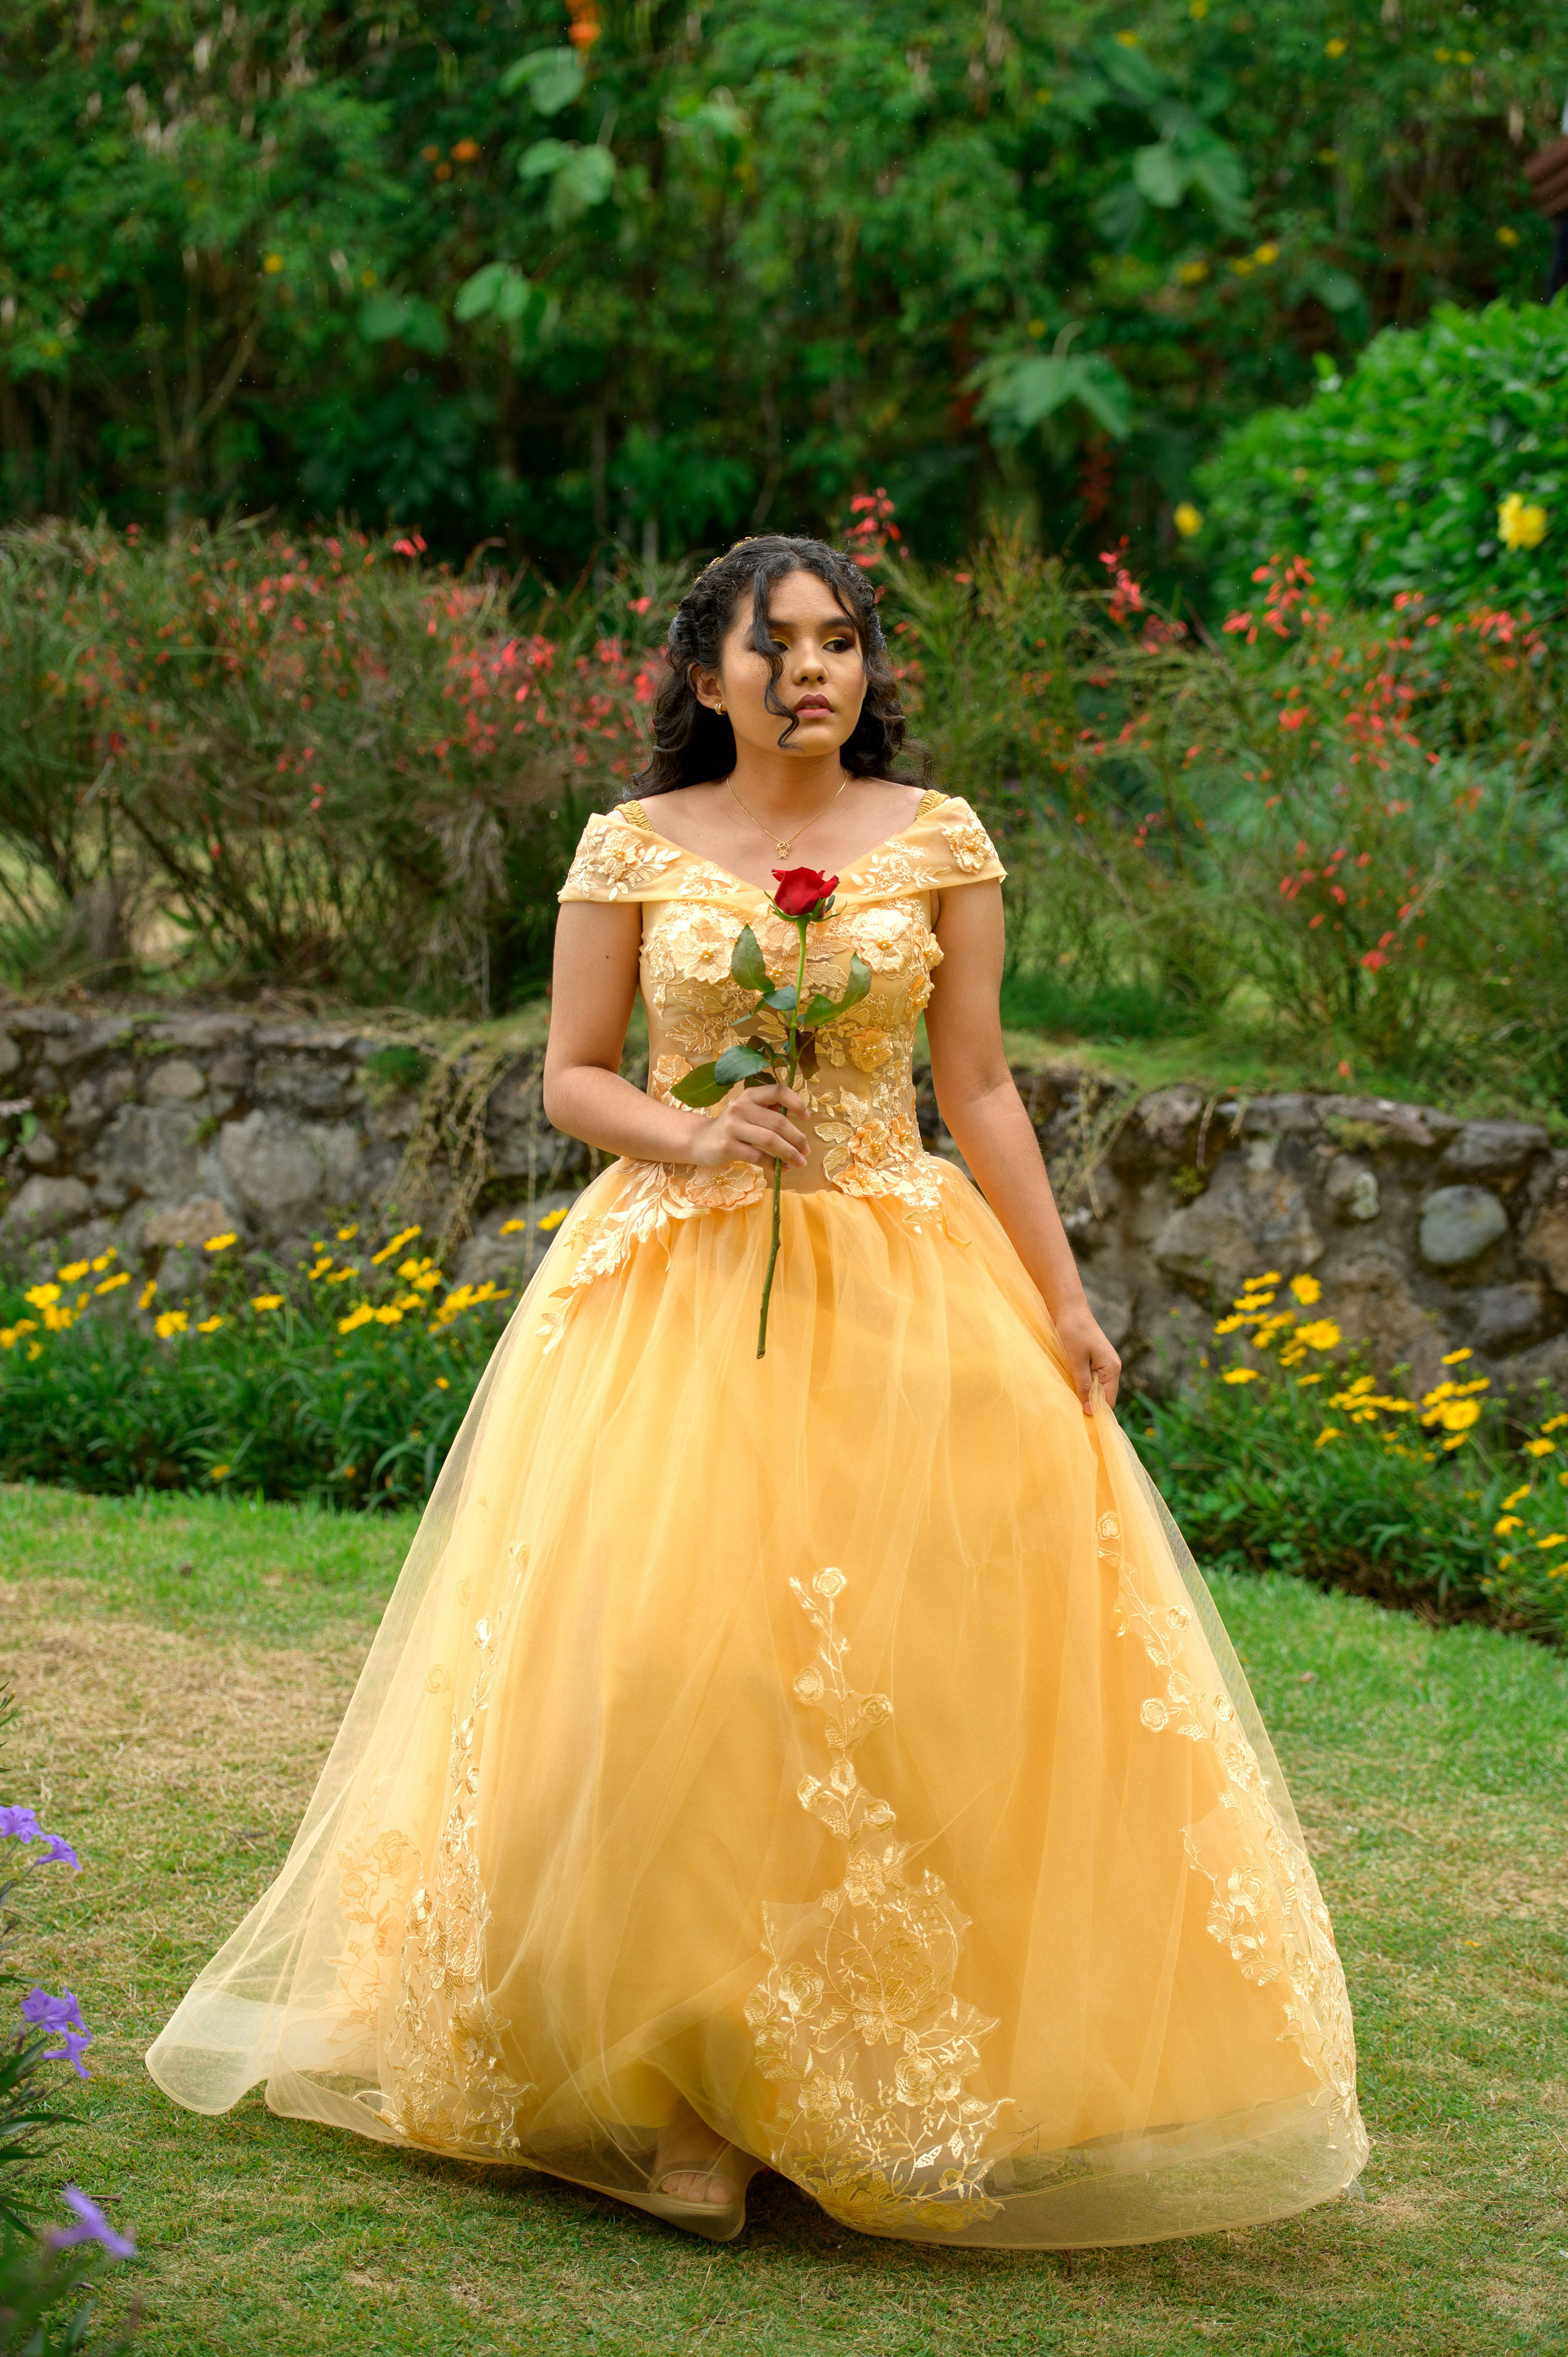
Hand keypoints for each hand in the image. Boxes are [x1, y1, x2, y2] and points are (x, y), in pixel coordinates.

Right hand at [687, 1079, 809, 1170]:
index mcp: (750, 1095)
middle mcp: (740, 1107)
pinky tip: (782, 1168)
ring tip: (799, 1162)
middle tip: (806, 1150)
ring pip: (770, 1140)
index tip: (806, 1117)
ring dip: (789, 1153)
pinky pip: (758, 1156)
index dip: (796, 1103)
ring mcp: (732, 1127)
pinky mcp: (727, 1146)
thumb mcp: (750, 1113)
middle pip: (778, 1122)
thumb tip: (799, 1118)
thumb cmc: (735, 1127)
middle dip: (797, 1138)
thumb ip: (771, 1112)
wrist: (702, 1141)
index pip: (778, 1091)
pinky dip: (774, 1164)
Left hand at [1054, 1300, 1121, 1413]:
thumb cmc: (1072, 1331)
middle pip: (1104, 1397)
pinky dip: (1081, 1384)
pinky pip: (1091, 1380)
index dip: (1096, 1412)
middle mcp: (1112, 1368)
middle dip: (1089, 1404)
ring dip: (1083, 1394)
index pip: (1109, 1401)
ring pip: (1096, 1389)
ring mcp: (1104, 1364)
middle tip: (1070, 1409)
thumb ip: (1083, 1385)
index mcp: (1112, 1368)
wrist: (1069, 1308)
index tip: (1079, 1419)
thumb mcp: (1076, 1360)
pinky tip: (1069, 1385)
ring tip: (1068, 1397)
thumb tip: (1089, 1411)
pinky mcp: (1095, 1361)